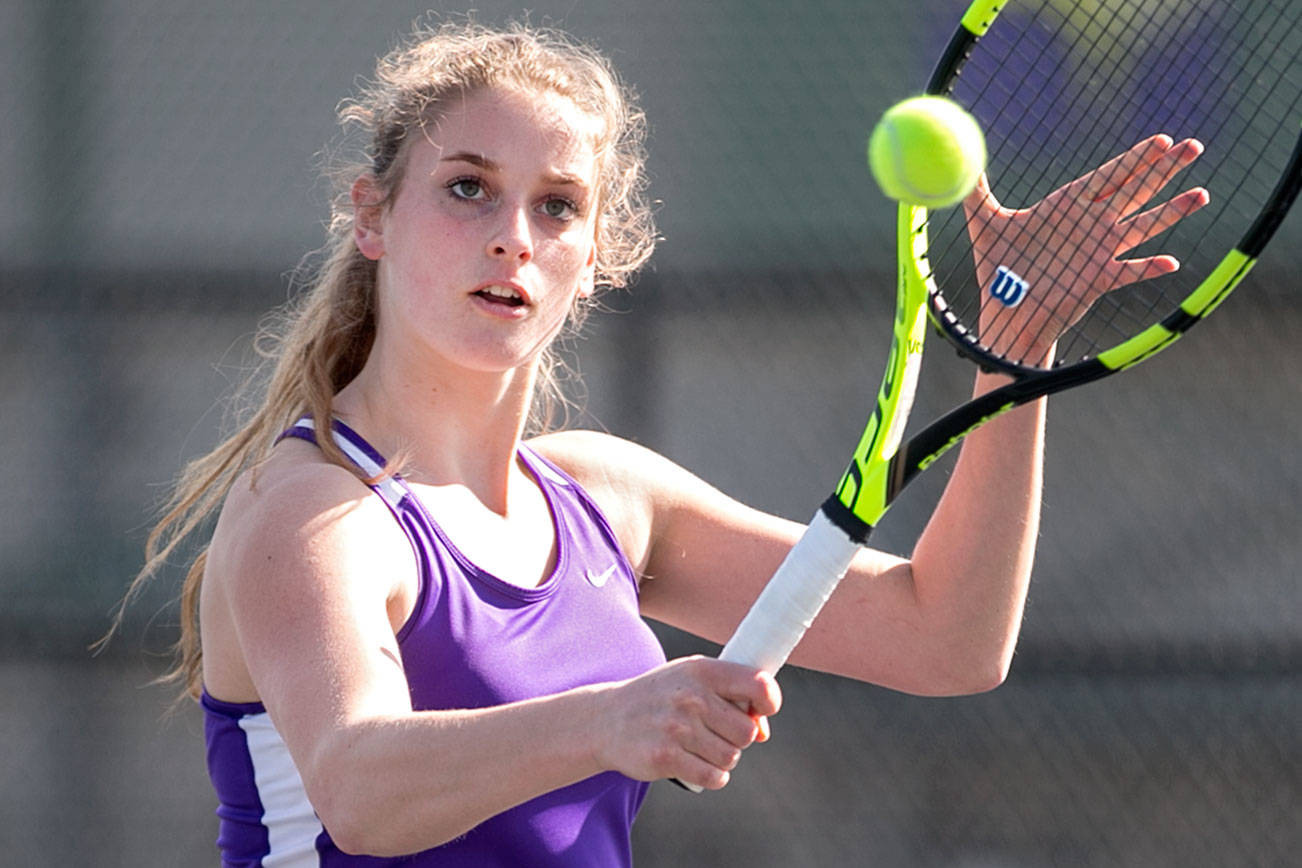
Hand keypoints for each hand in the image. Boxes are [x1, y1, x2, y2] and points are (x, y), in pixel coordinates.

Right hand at [593, 656, 781, 790]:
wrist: (606, 719)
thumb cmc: (660, 698)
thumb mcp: (692, 681)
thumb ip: (731, 697)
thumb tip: (762, 731)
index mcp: (702, 670)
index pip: (758, 684)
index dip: (769, 701)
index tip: (762, 710)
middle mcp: (691, 696)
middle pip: (747, 732)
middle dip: (736, 737)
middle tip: (713, 731)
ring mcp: (677, 728)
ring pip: (731, 757)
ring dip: (721, 758)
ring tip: (697, 746)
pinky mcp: (666, 758)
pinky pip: (714, 777)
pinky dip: (711, 776)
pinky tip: (693, 763)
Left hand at [964, 134, 1209, 361]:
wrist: (1005, 310)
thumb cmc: (998, 268)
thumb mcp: (985, 224)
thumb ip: (977, 191)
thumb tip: (960, 160)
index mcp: (1069, 206)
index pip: (1109, 175)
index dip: (1135, 158)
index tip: (1160, 139)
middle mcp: (1091, 225)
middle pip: (1136, 190)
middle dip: (1166, 169)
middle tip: (1194, 146)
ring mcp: (1100, 252)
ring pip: (1143, 226)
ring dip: (1171, 212)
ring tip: (1201, 194)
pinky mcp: (1099, 279)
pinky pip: (1128, 272)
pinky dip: (1147, 267)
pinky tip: (1170, 262)